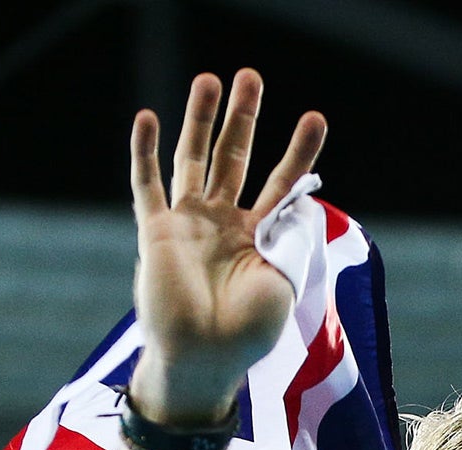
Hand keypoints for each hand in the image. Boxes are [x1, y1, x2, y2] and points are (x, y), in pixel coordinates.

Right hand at [127, 70, 326, 426]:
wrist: (203, 359)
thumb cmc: (248, 333)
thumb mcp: (286, 281)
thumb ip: (293, 237)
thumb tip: (299, 199)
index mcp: (258, 238)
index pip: (282, 183)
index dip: (299, 152)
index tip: (315, 118)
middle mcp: (223, 225)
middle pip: (235, 157)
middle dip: (243, 118)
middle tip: (250, 77)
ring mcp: (188, 226)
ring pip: (194, 160)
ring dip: (200, 120)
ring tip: (209, 79)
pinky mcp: (156, 233)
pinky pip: (148, 186)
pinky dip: (146, 152)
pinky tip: (148, 118)